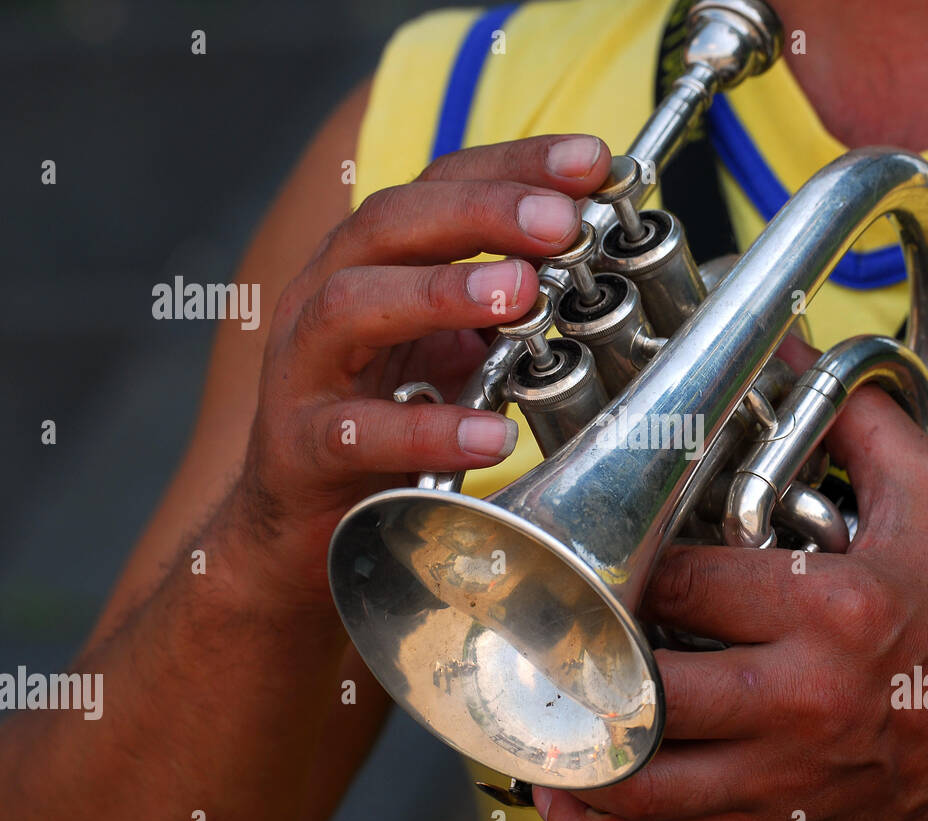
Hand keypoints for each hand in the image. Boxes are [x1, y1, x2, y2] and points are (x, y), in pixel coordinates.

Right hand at [225, 135, 611, 611]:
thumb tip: (597, 262)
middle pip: (392, 224)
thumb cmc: (384, 420)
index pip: (439, 186)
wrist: (300, 523)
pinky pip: (357, 431)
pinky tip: (491, 435)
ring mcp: (306, 369)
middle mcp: (328, 296)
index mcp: (373, 264)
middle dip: (482, 212)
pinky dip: (427, 431)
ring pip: (353, 306)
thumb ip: (505, 306)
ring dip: (442, 292)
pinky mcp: (303, 446)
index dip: (514, 166)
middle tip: (562, 221)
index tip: (591, 161)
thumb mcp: (453, 349)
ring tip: (523, 294)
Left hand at [533, 340, 927, 820]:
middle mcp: (795, 700)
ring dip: (563, 747)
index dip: (616, 561)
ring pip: (632, 782)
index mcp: (827, 612)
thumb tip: (792, 346)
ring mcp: (775, 775)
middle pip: (642, 686)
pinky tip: (565, 789)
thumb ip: (860, 421)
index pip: (680, 581)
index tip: (590, 547)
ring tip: (529, 703)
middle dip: (574, 653)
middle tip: (540, 622)